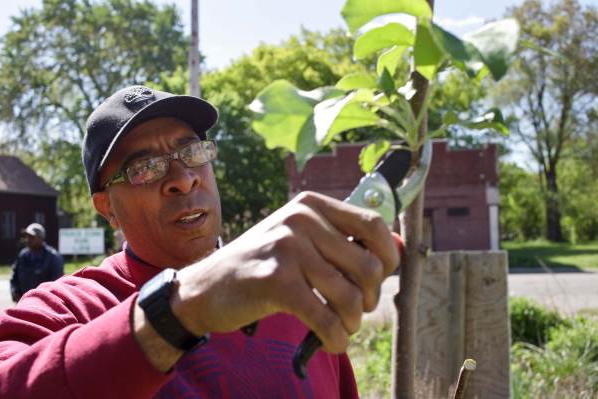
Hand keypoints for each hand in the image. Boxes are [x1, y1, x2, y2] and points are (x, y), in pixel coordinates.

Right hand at [171, 191, 399, 353]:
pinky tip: (330, 342)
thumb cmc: (262, 266)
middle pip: (368, 266)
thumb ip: (341, 242)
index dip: (388, 259)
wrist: (206, 287)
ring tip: (340, 328)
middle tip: (353, 311)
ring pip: (351, 297)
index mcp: (311, 205)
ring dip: (352, 323)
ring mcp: (287, 247)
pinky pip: (327, 319)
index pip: (375, 225)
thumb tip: (397, 249)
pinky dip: (336, 338)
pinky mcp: (276, 281)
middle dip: (369, 299)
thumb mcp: (299, 241)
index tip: (376, 281)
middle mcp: (301, 219)